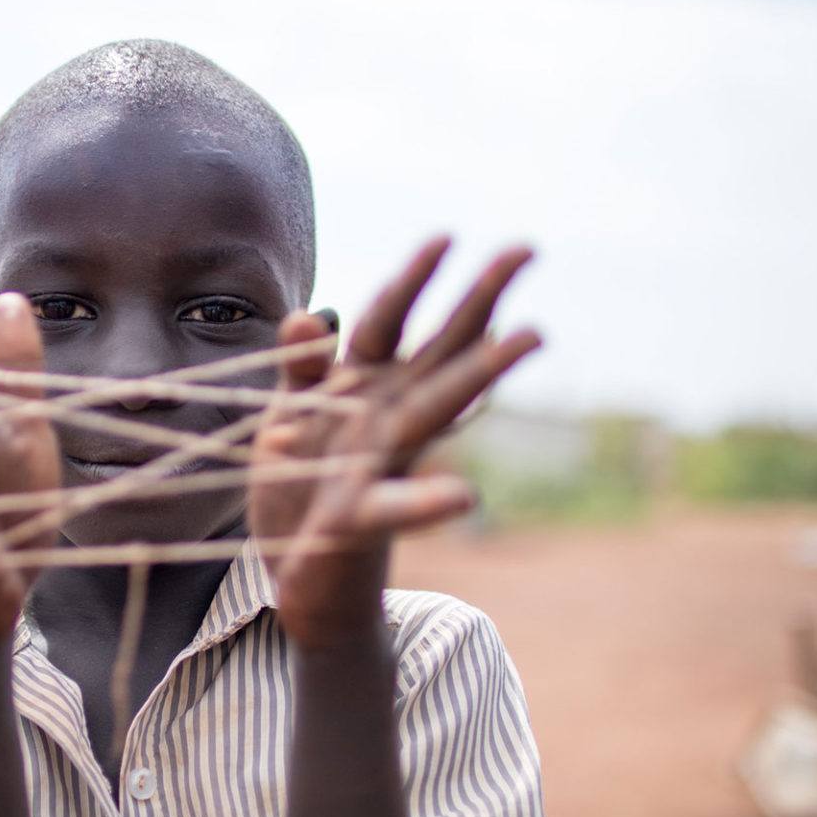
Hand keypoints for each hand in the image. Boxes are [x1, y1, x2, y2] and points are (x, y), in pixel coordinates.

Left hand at [249, 238, 539, 649]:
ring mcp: (378, 464)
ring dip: (480, 371)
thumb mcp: (286, 417)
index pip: (389, 321)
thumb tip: (310, 314)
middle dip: (478, 297)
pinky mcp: (358, 519)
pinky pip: (394, 507)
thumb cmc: (300, 489)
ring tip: (530, 336)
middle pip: (437, 347)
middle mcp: (382, 418)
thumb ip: (300, 369)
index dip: (413, 280)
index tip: (448, 237)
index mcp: (360, 388)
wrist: (302, 580)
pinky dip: (426, 501)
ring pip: (434, 409)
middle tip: (527, 249)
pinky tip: (466, 494)